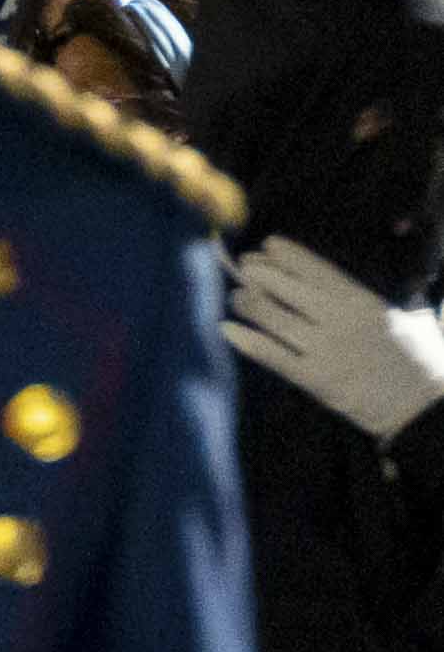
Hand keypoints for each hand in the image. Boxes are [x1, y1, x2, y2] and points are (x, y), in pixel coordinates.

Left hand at [237, 238, 443, 444]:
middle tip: (244, 267)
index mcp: (364, 301)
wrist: (424, 406)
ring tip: (237, 296)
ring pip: (272, 318)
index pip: (317, 270)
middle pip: (286, 288)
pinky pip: (272, 356)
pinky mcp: (316, 379)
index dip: (287, 256)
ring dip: (247, 303)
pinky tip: (227, 328)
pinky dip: (246, 341)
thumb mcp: (409, 315)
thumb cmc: (420, 358)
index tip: (267, 245)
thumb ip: (377, 298)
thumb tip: (349, 282)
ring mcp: (326, 350)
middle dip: (258, 273)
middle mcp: (341, 320)